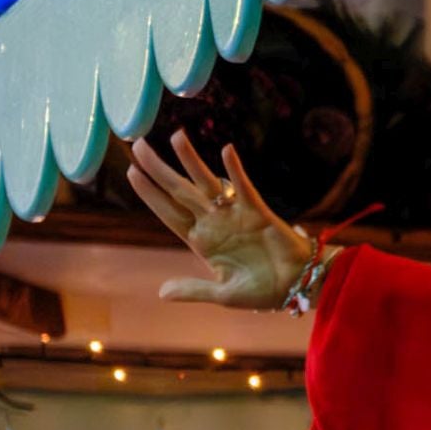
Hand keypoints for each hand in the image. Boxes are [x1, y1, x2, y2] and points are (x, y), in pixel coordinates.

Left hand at [126, 131, 314, 309]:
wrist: (298, 286)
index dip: (150, 195)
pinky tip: (226, 151)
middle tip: (138, 144)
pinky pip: (244, 188)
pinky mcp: (258, 213)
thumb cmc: (262, 291)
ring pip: (207, 183)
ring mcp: (234, 215)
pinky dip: (235, 171)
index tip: (132, 174)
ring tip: (176, 136)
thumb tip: (163, 293)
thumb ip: (195, 290)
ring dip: (191, 160)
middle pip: (179, 191)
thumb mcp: (224, 294)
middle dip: (158, 169)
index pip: (169, 213)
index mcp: (202, 241)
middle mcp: (214, 223)